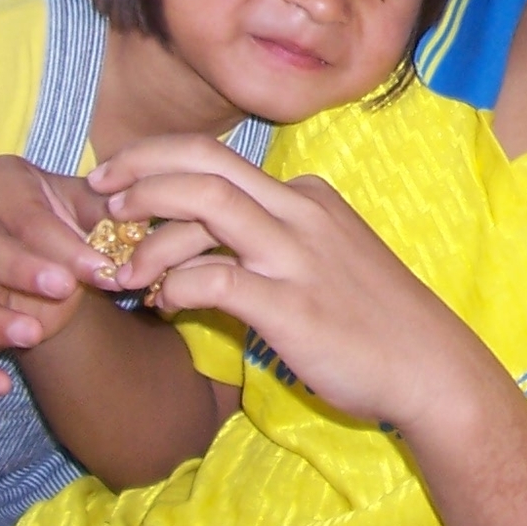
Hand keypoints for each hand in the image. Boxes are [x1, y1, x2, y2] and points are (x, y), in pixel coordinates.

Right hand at [0, 154, 114, 399]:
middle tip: (64, 289)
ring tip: (34, 333)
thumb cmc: (66, 211)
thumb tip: (138, 229)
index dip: (62, 243)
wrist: (42, 238)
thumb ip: (110, 210)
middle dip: (22, 271)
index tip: (102, 267)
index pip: (25, 214)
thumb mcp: (87, 198)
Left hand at [95, 135, 473, 429]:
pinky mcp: (292, 305)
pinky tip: (164, 305)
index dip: (158, 165)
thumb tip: (201, 248)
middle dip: (140, 169)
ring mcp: (297, 256)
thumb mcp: (325, 259)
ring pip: (207, 205)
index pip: (219, 159)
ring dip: (149, 232)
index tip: (120, 184)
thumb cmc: (374, 319)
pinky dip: (176, 286)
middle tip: (98, 193)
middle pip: (206, 163)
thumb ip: (272, 241)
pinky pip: (214, 279)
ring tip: (119, 270)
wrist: (428, 366)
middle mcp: (301, 212)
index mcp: (307, 196)